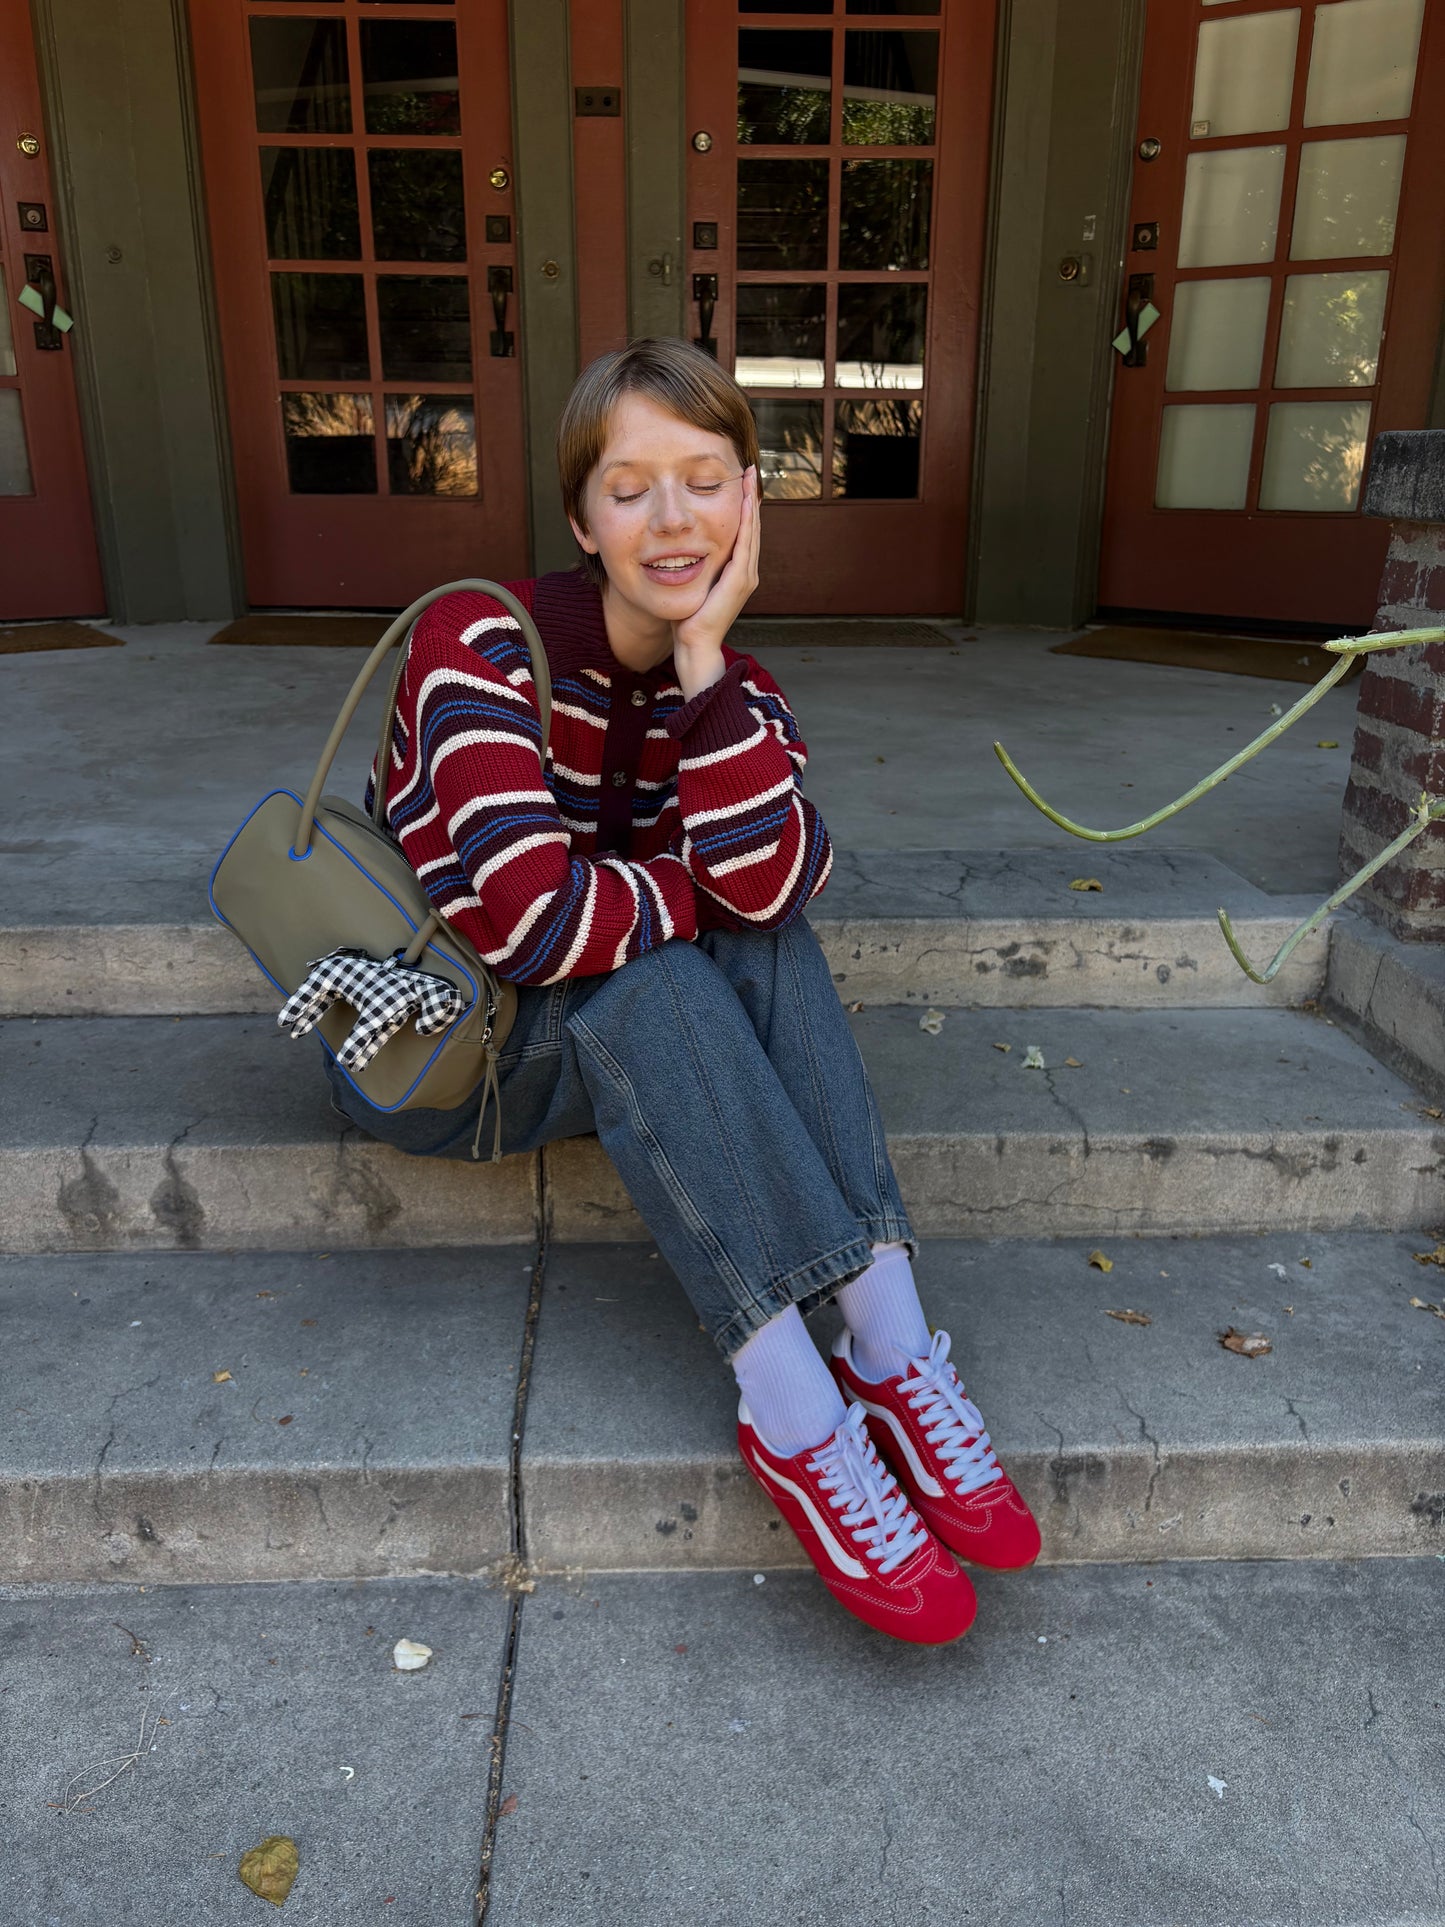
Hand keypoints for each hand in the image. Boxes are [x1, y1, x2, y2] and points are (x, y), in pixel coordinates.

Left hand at [671, 464, 759, 684]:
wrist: (694, 644)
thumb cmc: (688, 619)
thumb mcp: (692, 584)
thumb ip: (693, 565)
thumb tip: (678, 550)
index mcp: (736, 572)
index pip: (742, 531)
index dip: (742, 506)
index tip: (739, 481)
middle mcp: (746, 571)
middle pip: (751, 526)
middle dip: (750, 496)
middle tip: (750, 469)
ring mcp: (745, 576)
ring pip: (751, 530)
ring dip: (751, 502)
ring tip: (750, 477)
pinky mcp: (739, 580)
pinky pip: (744, 543)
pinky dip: (746, 521)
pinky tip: (745, 501)